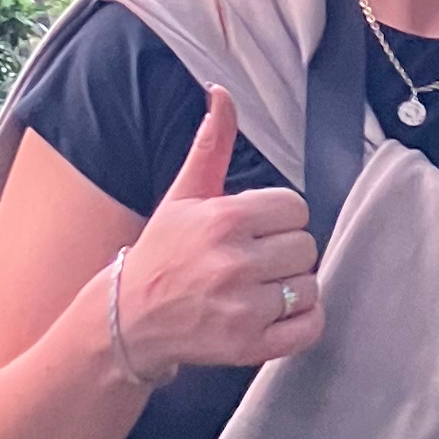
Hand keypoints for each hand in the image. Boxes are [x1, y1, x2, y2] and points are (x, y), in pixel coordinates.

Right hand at [116, 86, 323, 375]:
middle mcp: (234, 263)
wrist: (129, 319)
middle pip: (306, 247)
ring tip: (259, 289)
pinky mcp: (249, 345)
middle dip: (284, 253)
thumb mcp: (184, 195)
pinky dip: (302, 322)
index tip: (255, 231)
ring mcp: (242, 308)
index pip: (296, 209)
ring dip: (292, 288)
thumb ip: (210, 145)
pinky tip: (276, 314)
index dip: (279, 220)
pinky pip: (309, 328)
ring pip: (309, 286)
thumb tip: (221, 92)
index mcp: (224, 219)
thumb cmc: (162, 254)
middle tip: (255, 262)